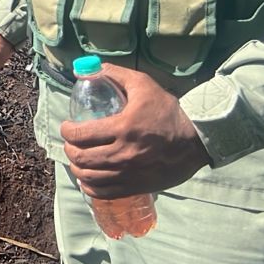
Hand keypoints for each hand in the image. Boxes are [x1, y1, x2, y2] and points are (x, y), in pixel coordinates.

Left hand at [59, 64, 210, 196]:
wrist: (197, 140)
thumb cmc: (168, 110)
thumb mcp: (142, 84)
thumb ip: (113, 74)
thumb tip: (84, 71)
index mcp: (123, 128)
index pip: (80, 134)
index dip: (66, 131)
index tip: (67, 126)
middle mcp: (124, 154)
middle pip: (82, 158)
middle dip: (70, 149)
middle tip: (72, 142)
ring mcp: (130, 173)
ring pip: (89, 177)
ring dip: (77, 168)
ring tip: (78, 159)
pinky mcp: (137, 186)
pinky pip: (104, 192)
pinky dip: (90, 186)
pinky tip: (88, 178)